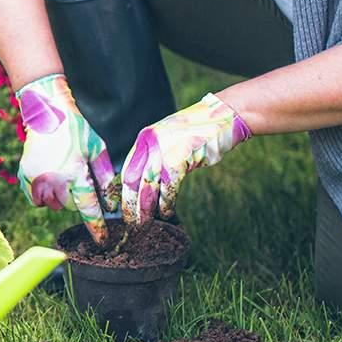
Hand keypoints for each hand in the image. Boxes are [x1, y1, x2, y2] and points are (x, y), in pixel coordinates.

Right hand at [16, 74, 117, 243]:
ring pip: (53, 204)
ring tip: (63, 176)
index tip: (102, 240)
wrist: (46, 113)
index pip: (88, 208)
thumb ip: (105, 178)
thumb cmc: (76, 130)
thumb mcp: (97, 150)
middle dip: (76, 199)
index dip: (96, 226)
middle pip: (69, 206)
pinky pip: (37, 199)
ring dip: (60, 197)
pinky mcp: (25, 177)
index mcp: (75, 173)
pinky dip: (44, 195)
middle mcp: (54, 179)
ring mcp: (36, 179)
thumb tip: (110, 204)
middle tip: (77, 180)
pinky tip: (49, 178)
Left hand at [121, 93, 251, 223]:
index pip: (126, 170)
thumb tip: (143, 184)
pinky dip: (166, 203)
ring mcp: (164, 150)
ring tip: (145, 224)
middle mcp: (150, 143)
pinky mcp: (180, 157)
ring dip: (146, 209)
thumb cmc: (196, 134)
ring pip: (148, 186)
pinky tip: (166, 213)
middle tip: (131, 223)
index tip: (119, 209)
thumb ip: (154, 157)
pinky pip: (168, 187)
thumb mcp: (168, 140)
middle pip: (132, 180)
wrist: (223, 117)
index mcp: (144, 139)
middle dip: (130, 205)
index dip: (121, 192)